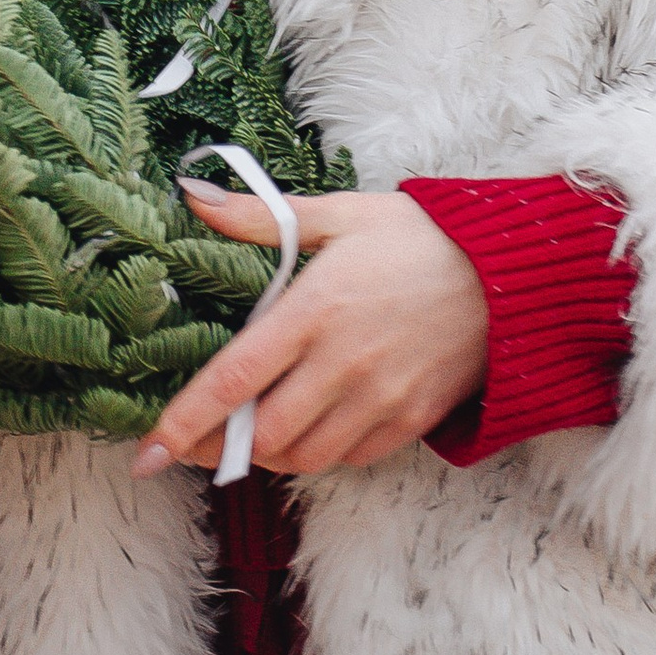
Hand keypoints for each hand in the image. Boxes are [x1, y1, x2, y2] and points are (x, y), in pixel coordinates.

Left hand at [131, 183, 488, 480]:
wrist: (509, 272)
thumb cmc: (418, 236)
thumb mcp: (339, 215)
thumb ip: (259, 217)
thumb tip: (191, 197)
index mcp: (316, 309)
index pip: (234, 380)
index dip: (185, 421)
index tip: (146, 449)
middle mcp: (344, 363)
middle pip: (263, 434)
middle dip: (217, 448)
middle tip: (188, 443)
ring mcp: (380, 398)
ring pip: (303, 456)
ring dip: (266, 454)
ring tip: (245, 435)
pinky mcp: (409, 420)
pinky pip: (348, 457)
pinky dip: (317, 454)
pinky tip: (304, 429)